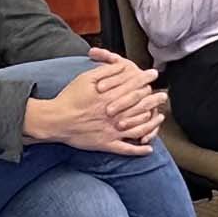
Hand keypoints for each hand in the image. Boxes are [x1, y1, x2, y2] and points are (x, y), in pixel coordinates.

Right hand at [25, 65, 164, 154]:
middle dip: (154, 100)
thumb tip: (121, 66)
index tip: (153, 75)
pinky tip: (148, 148)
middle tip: (163, 96)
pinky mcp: (106, 144)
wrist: (55, 120)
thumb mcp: (86, 78)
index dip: (145, 80)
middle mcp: (115, 114)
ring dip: (151, 122)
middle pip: (140, 106)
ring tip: (160, 117)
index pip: (134, 87)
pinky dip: (138, 150)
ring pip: (138, 127)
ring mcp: (112, 131)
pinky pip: (126, 149)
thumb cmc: (69, 98)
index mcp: (110, 98)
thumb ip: (105, 72)